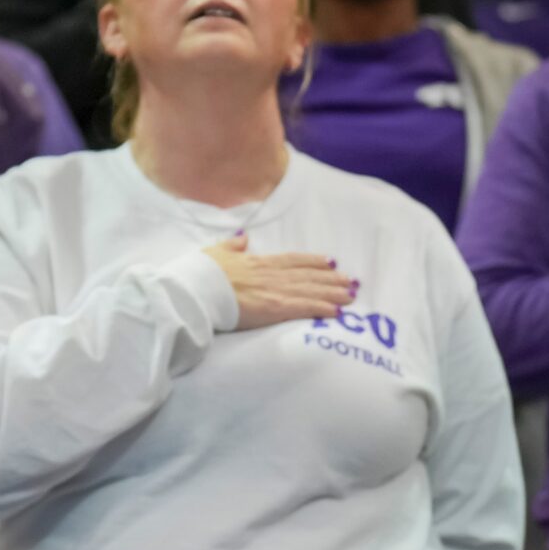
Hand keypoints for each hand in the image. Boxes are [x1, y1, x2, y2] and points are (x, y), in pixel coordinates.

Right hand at [204, 233, 352, 328]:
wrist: (197, 289)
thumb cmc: (202, 273)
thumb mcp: (217, 252)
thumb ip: (232, 246)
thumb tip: (242, 238)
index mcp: (259, 262)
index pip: (292, 260)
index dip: (313, 262)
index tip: (330, 263)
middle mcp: (271, 274)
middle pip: (308, 276)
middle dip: (331, 279)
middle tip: (350, 281)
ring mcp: (274, 290)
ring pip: (311, 290)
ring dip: (333, 293)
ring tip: (351, 295)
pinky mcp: (274, 307)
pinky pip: (304, 307)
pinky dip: (322, 308)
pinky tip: (337, 311)